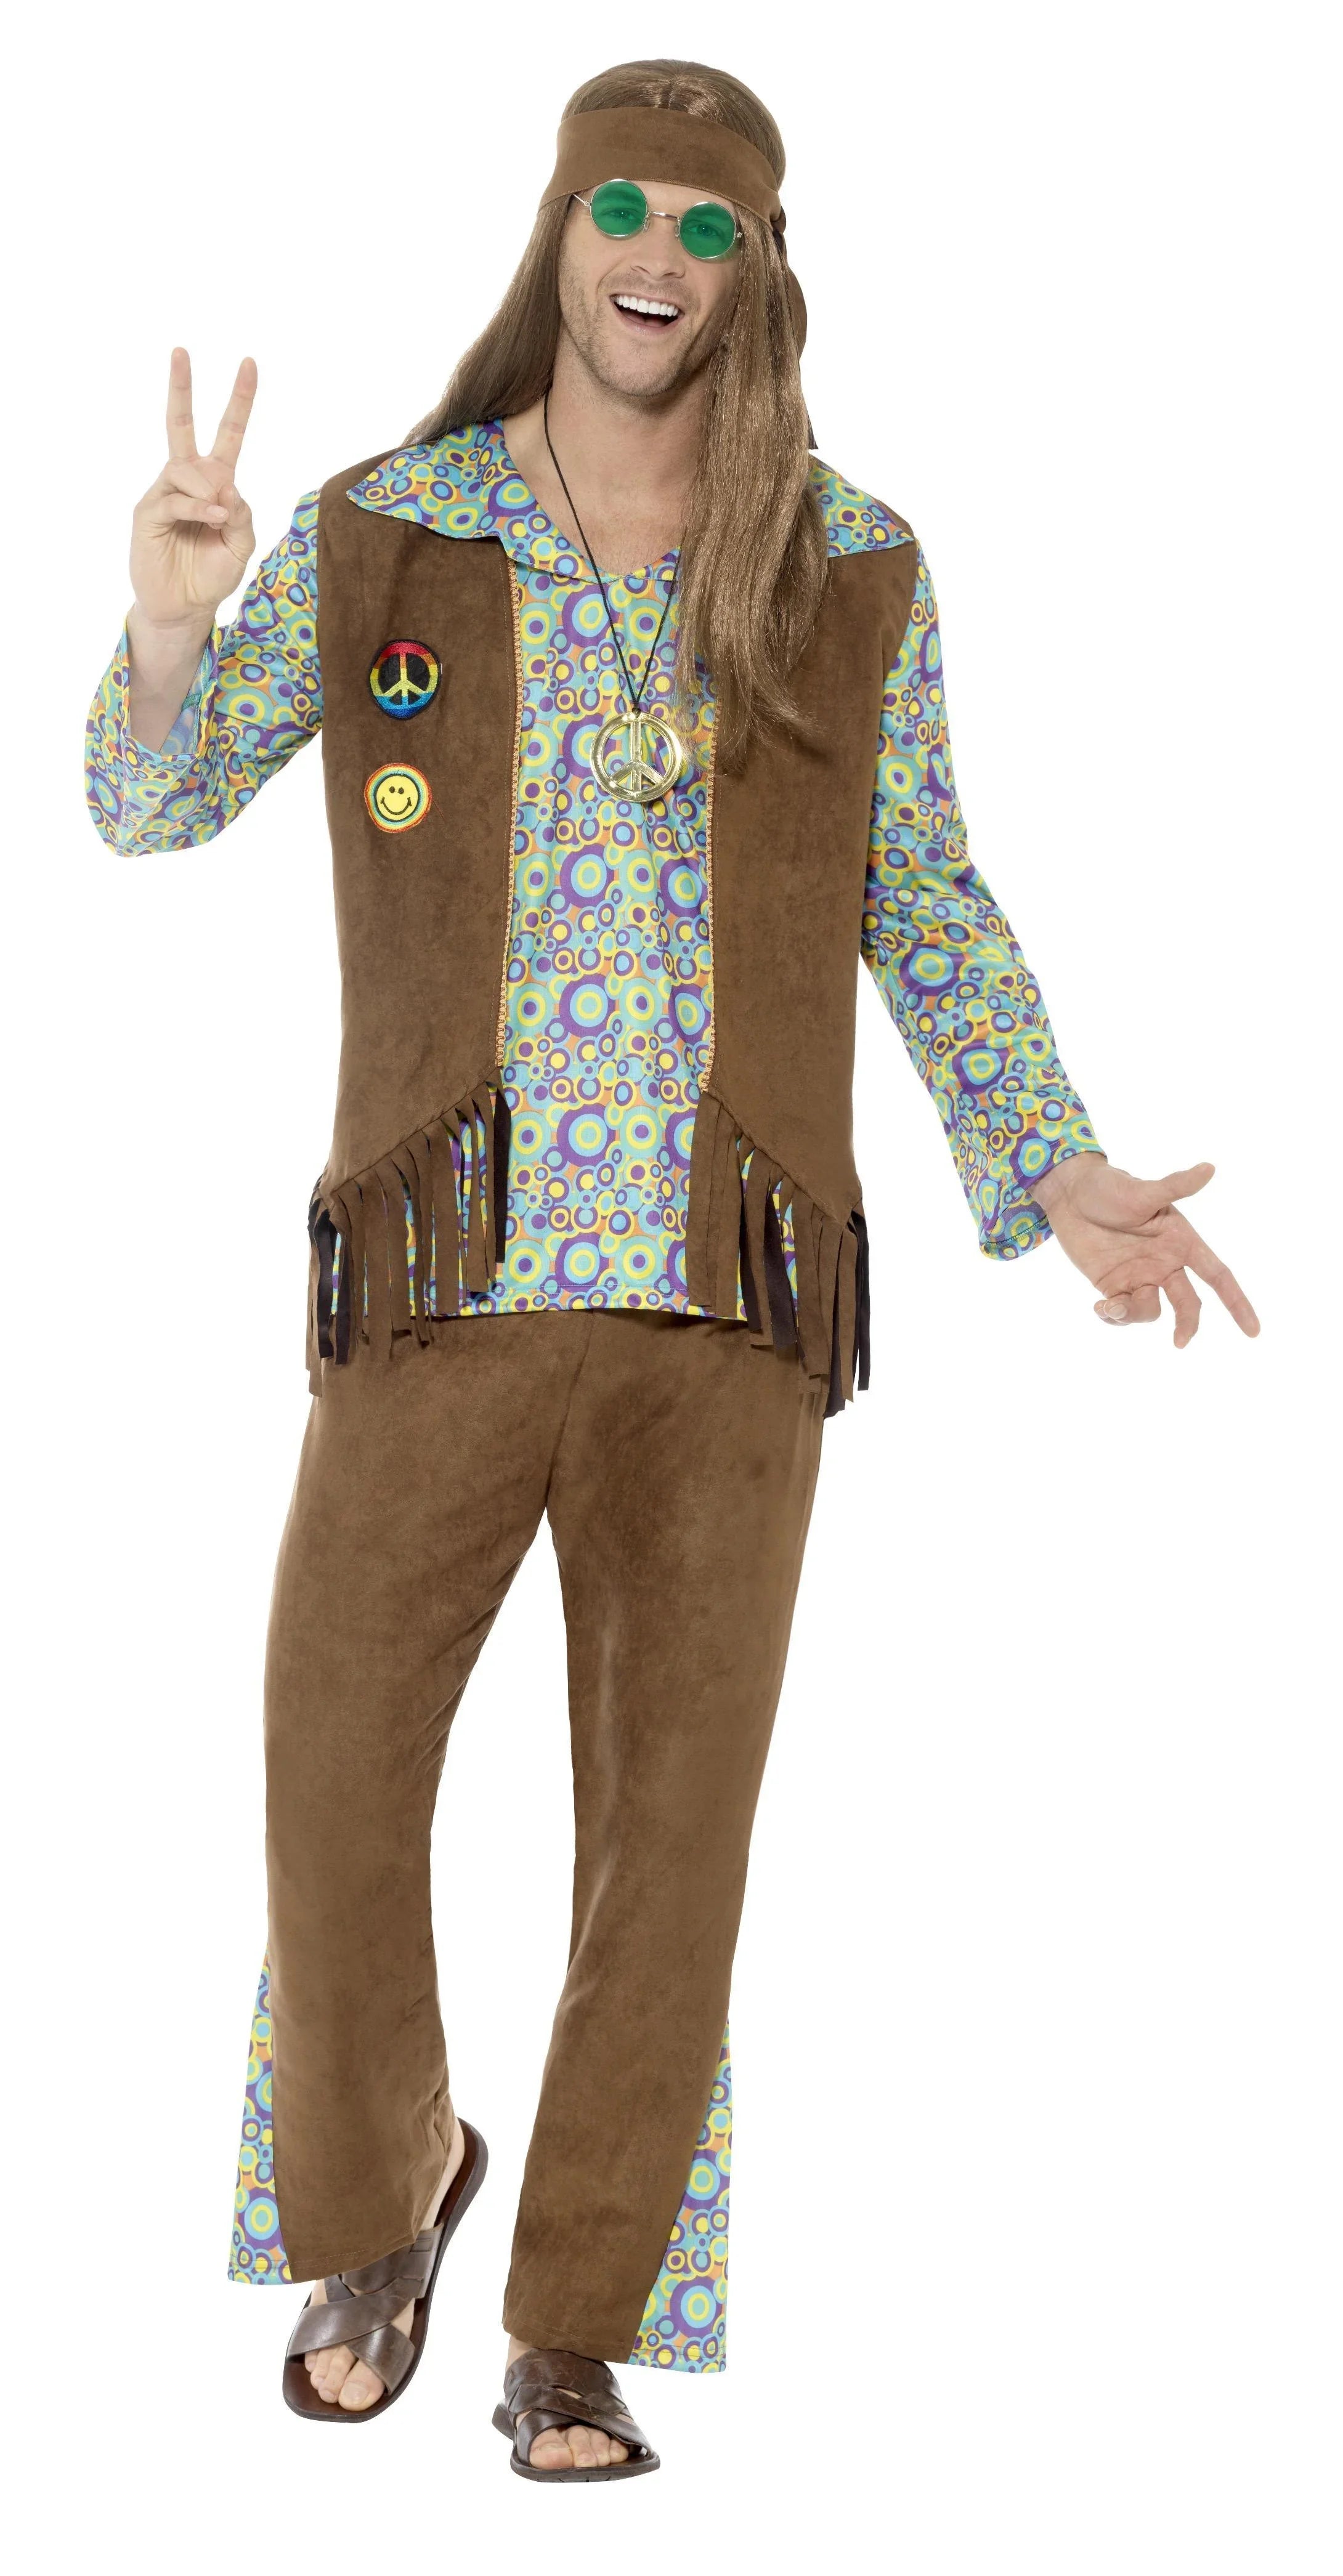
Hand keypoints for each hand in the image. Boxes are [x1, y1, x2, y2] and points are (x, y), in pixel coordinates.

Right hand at [129, 346, 256, 629]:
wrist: (185, 607)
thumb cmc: (211, 574)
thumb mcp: (240, 546)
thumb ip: (242, 515)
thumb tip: (226, 486)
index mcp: (216, 481)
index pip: (228, 433)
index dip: (240, 400)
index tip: (250, 363)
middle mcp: (188, 479)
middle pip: (181, 425)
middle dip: (181, 387)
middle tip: (180, 351)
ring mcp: (164, 493)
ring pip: (184, 467)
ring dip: (206, 487)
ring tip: (218, 515)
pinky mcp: (148, 513)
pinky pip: (173, 498)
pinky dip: (196, 506)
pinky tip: (211, 518)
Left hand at [1029, 1154, 1258, 1347]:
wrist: (1070, 1197)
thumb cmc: (1110, 1188)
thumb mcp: (1142, 1191)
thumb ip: (1175, 1187)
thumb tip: (1209, 1168)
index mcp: (1182, 1242)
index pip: (1218, 1276)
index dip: (1237, 1303)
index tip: (1253, 1331)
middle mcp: (1165, 1263)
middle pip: (1188, 1303)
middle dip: (1187, 1324)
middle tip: (1179, 1342)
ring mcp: (1140, 1276)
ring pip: (1151, 1311)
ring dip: (1134, 1314)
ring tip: (1110, 1305)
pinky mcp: (1114, 1286)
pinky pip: (1123, 1313)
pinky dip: (1114, 1317)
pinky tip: (1099, 1307)